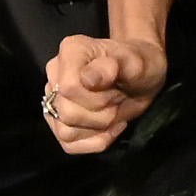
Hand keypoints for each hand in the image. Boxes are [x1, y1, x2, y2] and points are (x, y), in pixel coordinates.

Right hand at [43, 33, 165, 155]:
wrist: (142, 76)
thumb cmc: (140, 65)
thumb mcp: (137, 63)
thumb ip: (115, 66)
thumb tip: (89, 78)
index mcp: (71, 51)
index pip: (69, 88)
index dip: (97, 98)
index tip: (117, 87)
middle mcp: (55, 72)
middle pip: (66, 113)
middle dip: (102, 114)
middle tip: (118, 100)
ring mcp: (54, 97)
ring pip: (65, 131)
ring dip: (98, 128)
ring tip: (113, 111)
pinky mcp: (59, 120)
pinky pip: (68, 144)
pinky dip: (95, 141)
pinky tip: (110, 128)